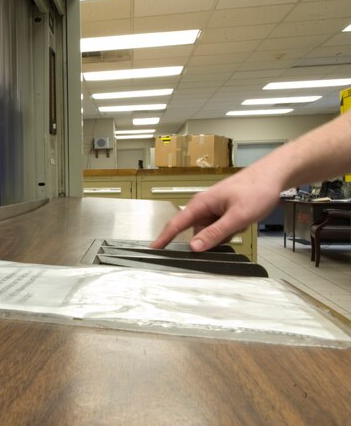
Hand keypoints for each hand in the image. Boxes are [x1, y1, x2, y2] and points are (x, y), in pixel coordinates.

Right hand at [150, 169, 281, 250]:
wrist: (273, 176)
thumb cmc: (256, 189)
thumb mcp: (237, 217)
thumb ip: (215, 233)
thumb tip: (194, 246)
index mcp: (201, 203)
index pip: (176, 224)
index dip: (163, 238)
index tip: (153, 249)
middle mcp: (204, 205)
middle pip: (197, 232)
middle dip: (212, 238)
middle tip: (230, 232)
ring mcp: (213, 208)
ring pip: (210, 232)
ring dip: (225, 233)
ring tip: (241, 222)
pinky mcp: (222, 211)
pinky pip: (220, 228)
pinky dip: (231, 229)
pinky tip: (243, 221)